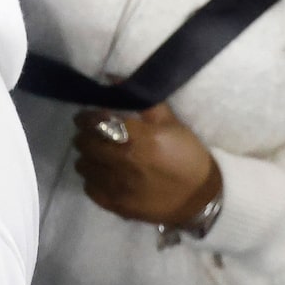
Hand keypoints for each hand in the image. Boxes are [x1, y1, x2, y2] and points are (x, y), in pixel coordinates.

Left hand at [71, 102, 220, 227]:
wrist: (201, 198)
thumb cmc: (187, 156)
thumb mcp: (172, 124)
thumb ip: (144, 102)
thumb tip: (113, 79)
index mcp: (139, 139)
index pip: (97, 122)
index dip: (87, 117)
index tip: (86, 116)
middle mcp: (123, 162)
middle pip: (84, 144)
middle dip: (85, 136)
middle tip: (91, 135)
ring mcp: (117, 186)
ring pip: (83, 165)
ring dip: (87, 157)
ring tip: (98, 155)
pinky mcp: (115, 205)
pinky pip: (89, 187)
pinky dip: (93, 179)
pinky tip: (105, 175)